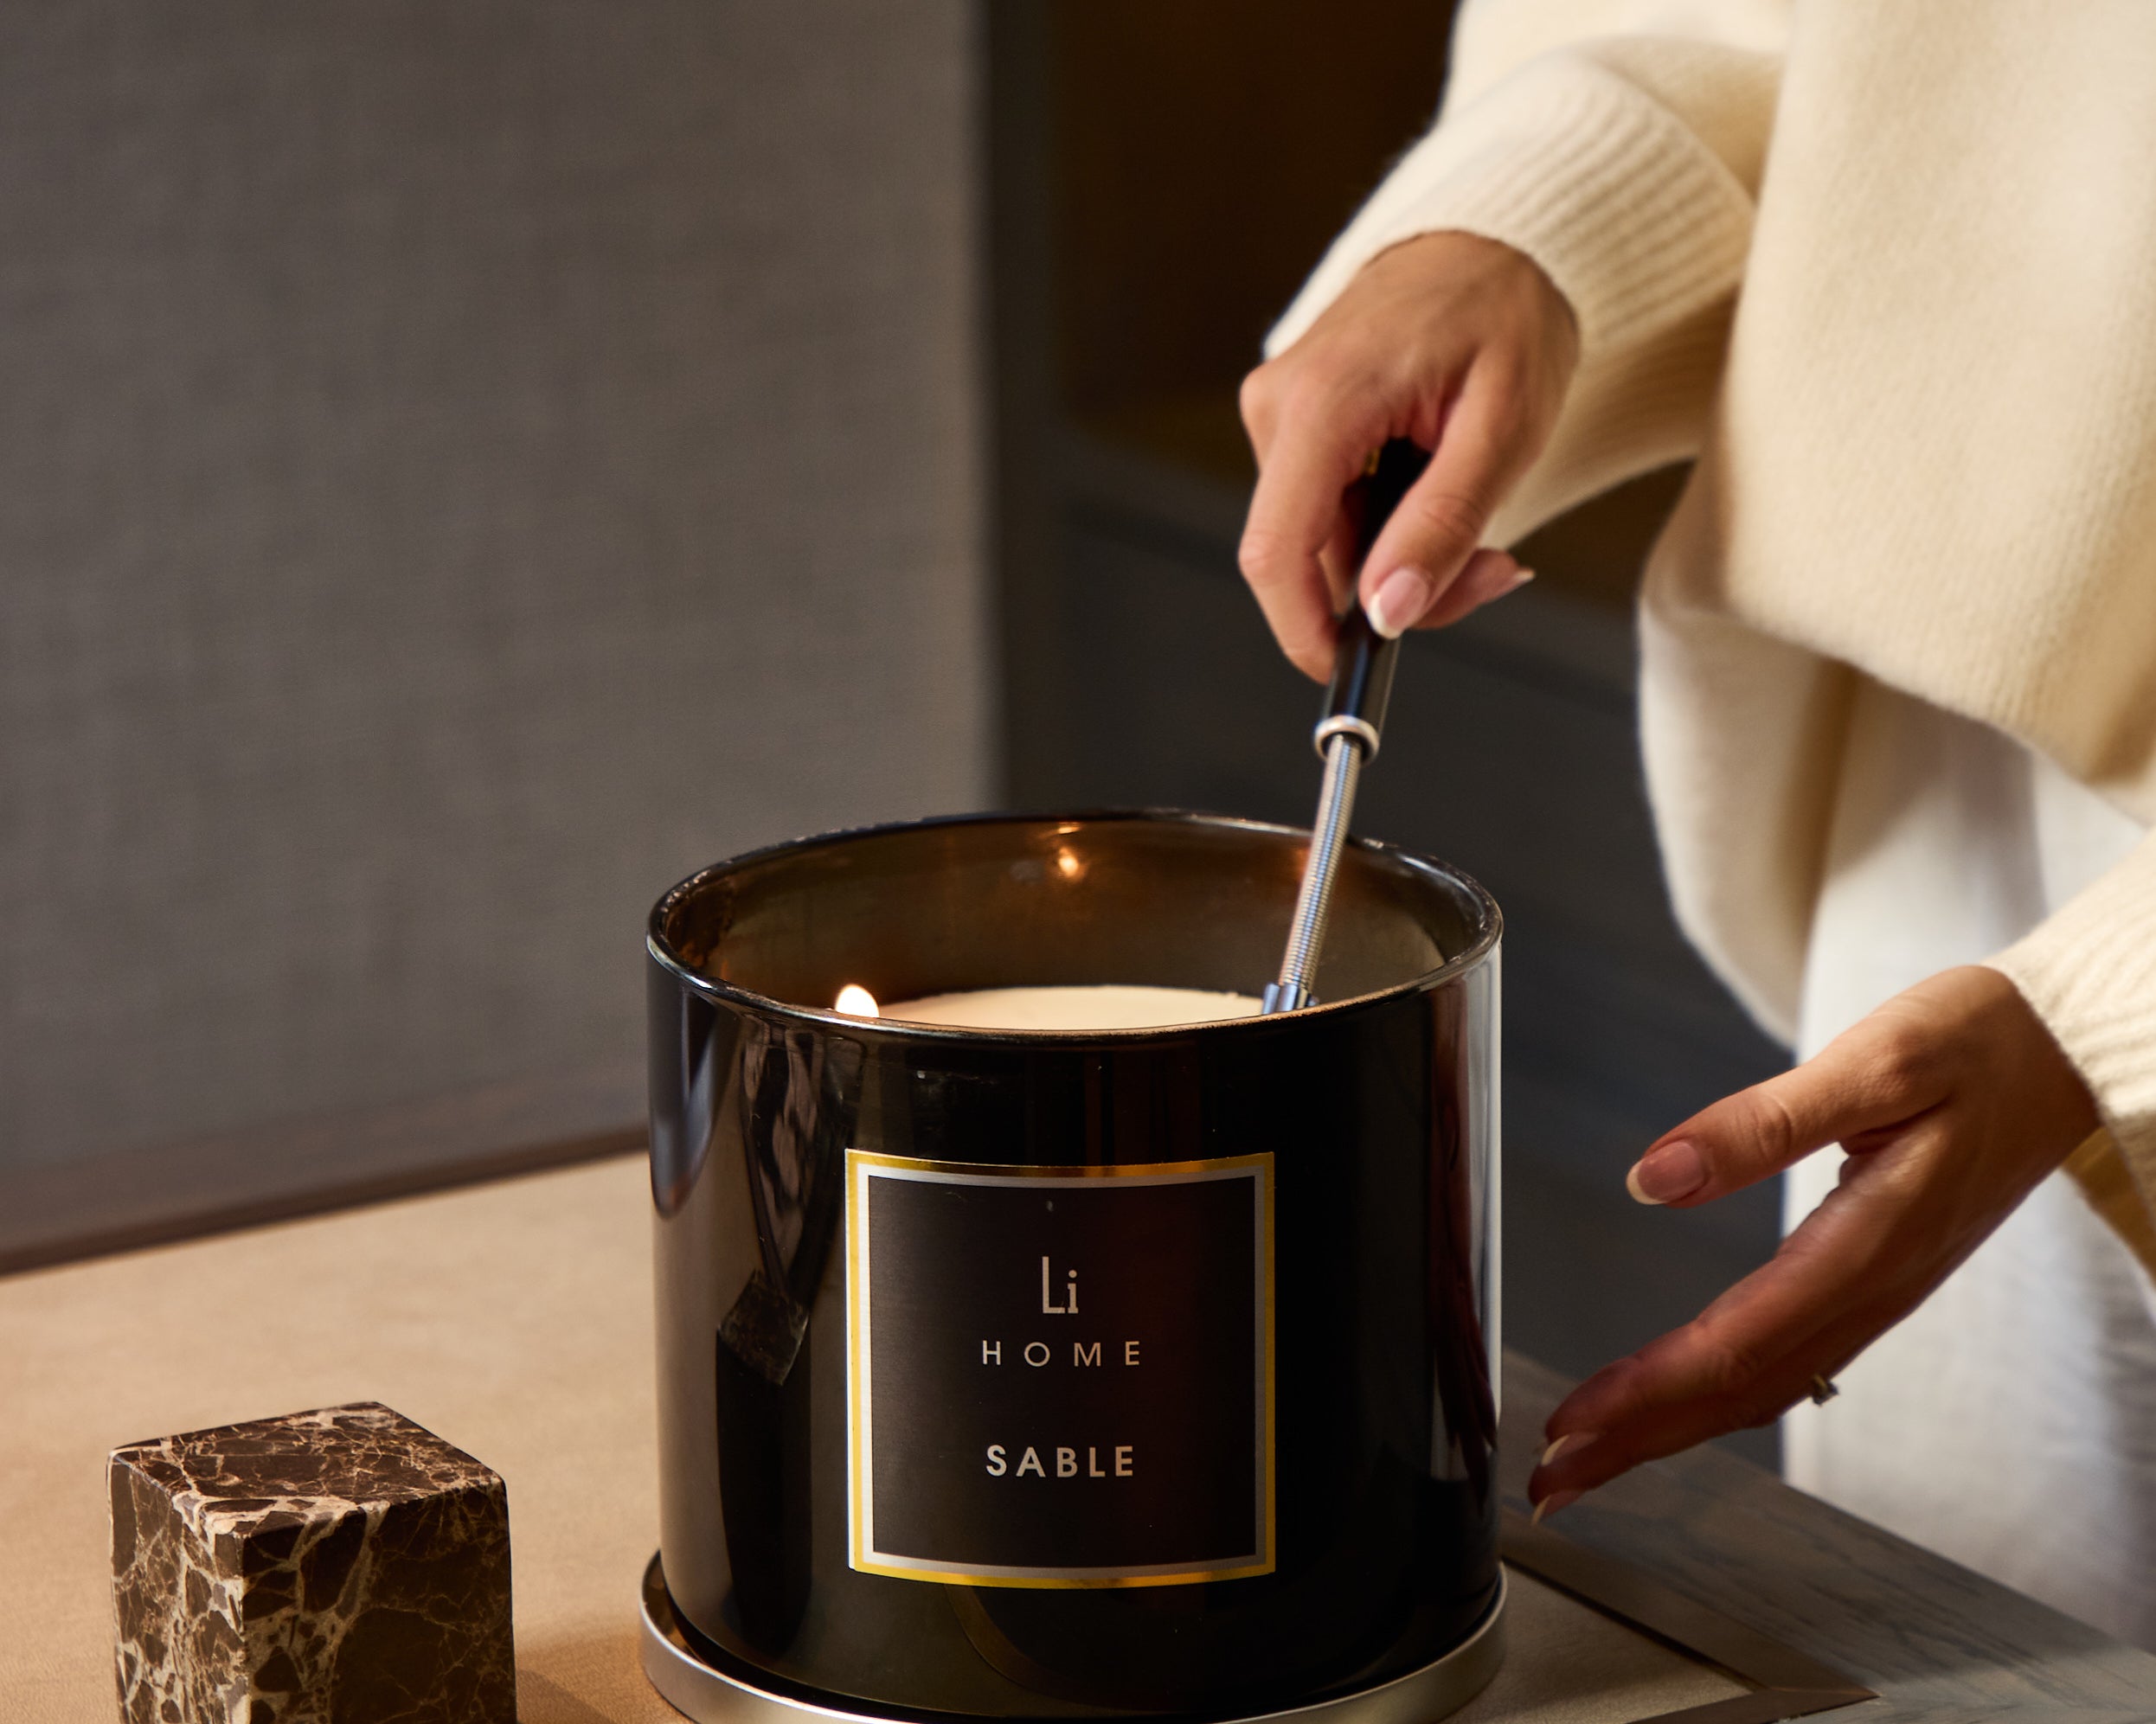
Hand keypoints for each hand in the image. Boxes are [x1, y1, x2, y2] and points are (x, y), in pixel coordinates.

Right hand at [1237, 231, 1578, 679]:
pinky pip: (1328, 507)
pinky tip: (1439, 492)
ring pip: (1321, 540)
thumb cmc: (1507, 310)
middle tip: (1490, 574)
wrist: (1496, 235)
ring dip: (1398, 560)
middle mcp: (1279, 406)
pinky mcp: (1296, 419)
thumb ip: (1442, 527)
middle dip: (1391, 593)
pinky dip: (1386, 527)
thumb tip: (1388, 613)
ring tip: (1482, 530)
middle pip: (1306, 556)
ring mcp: (1281, 411)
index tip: (1350, 671)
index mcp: (1322, 403)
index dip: (1304, 631)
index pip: (1275, 553)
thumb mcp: (1503, 428)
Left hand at [1529, 966, 2099, 1518]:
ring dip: (1672, 1426)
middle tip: (1551, 1479)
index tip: (1572, 1425)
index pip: (1738, 1341)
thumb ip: (1760, 1122)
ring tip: (1592, 1454)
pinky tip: (1678, 1403)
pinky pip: (1793, 1359)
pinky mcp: (1878, 1278)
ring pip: (1766, 1384)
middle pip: (1743, 1388)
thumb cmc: (1979, 1041)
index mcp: (1869, 1240)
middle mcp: (1875, 1285)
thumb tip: (1652, 1176)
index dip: (1647, 1390)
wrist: (2070, 1049)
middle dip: (1640, 1438)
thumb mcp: (1875, 1060)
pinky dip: (1721, 1391)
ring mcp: (1881, 1290)